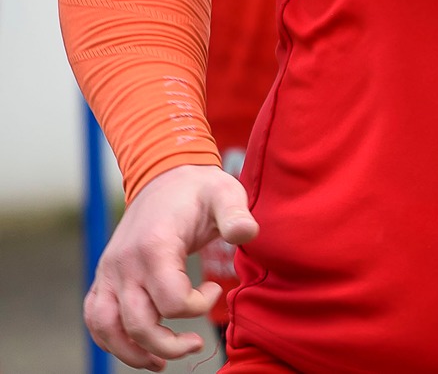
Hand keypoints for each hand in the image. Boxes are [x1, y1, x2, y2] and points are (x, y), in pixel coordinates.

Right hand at [84, 164, 256, 369]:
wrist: (165, 177)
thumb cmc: (200, 190)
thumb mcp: (225, 193)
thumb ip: (236, 214)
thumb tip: (247, 233)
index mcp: (154, 246)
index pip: (170, 300)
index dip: (198, 306)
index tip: (216, 289)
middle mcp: (125, 264)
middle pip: (138, 323)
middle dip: (169, 344)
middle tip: (196, 344)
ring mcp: (110, 272)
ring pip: (107, 328)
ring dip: (132, 352)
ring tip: (160, 363)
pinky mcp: (105, 277)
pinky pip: (95, 317)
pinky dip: (109, 340)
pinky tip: (136, 349)